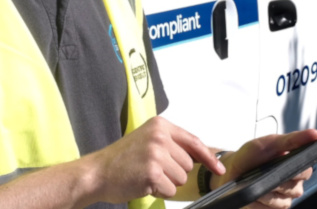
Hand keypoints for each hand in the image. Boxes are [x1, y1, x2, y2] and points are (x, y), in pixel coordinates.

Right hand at [86, 116, 223, 203]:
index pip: (193, 141)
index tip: (219, 169)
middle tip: (151, 169)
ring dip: (166, 182)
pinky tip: (142, 183)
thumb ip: (172, 144)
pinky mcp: (153, 172)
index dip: (208, 157)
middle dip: (174, 172)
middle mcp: (160, 136)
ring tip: (145, 175)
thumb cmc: (122, 160)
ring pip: (181, 178)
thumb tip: (202, 156)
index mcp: (160, 125)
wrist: (97, 172)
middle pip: (188, 164)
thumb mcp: (148, 141)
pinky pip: (170, 190)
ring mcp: (156, 154)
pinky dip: (159, 191)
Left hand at [211, 129, 316, 208]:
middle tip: (263, 172)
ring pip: (280, 201)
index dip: (295, 169)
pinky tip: (251, 194)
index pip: (305, 171)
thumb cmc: (252, 155)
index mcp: (297, 166)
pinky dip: (257, 202)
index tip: (283, 164)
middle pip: (293, 189)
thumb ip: (292, 139)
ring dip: (265, 192)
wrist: (231, 170)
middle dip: (276, 180)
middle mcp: (294, 185)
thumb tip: (315, 134)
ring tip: (254, 182)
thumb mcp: (270, 142)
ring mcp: (284, 199)